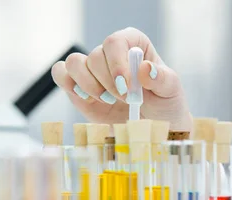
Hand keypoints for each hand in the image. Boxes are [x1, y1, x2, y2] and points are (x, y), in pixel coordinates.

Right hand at [51, 27, 191, 129]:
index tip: (126, 87)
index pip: (115, 42)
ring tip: (108, 101)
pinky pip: (61, 75)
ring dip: (89, 86)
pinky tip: (89, 99)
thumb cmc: (164, 103)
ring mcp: (93, 69)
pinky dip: (70, 86)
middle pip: (94, 56)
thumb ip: (161, 78)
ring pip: (74, 64)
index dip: (117, 64)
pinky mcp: (79, 86)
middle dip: (107, 83)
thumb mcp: (170, 90)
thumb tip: (144, 68)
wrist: (154, 126)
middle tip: (124, 99)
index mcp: (132, 43)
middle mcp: (110, 53)